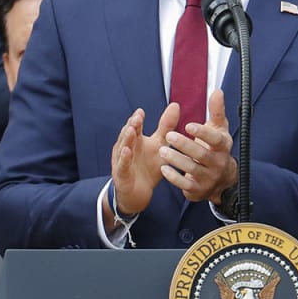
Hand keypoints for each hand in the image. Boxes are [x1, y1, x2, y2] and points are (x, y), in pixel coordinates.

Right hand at [108, 103, 179, 219]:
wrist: (139, 193)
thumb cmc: (148, 167)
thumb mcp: (160, 146)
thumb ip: (166, 127)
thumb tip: (175, 105)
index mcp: (135, 140)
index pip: (135, 127)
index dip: (137, 119)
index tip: (141, 112)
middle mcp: (126, 148)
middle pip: (128, 134)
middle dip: (131, 126)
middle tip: (137, 118)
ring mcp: (122, 161)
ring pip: (123, 148)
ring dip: (127, 139)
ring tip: (131, 130)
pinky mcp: (121, 174)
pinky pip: (123, 165)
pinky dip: (124, 158)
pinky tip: (127, 151)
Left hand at [160, 90, 237, 203]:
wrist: (221, 179)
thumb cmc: (216, 147)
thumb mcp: (218, 129)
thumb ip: (216, 111)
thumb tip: (217, 91)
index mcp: (222, 146)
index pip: (215, 139)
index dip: (202, 132)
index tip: (188, 125)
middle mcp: (218, 163)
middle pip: (201, 154)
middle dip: (184, 145)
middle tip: (169, 135)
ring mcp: (209, 178)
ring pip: (192, 169)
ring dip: (176, 160)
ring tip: (162, 150)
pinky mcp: (198, 189)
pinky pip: (185, 184)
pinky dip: (174, 177)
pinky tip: (163, 168)